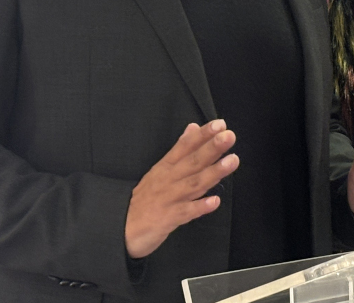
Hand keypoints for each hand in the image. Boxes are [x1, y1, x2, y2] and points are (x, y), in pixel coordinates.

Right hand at [124, 120, 236, 258]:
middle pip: (192, 161)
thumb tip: (193, 127)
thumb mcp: (159, 169)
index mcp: (165, 167)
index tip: (219, 124)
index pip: (185, 146)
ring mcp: (168, 199)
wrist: (121, 228)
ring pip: (194, 183)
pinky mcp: (167, 219)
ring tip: (232, 161)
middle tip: (229, 136)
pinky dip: (200, 207)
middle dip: (212, 148)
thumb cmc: (144, 199)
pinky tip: (214, 201)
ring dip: (214, 172)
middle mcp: (168, 180)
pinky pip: (186, 212)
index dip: (202, 135)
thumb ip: (179, 149)